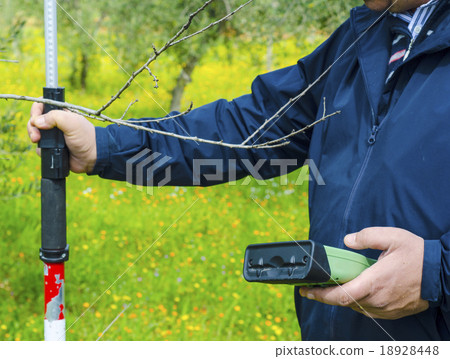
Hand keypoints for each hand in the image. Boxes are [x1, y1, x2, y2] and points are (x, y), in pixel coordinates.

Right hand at [27, 102, 96, 173]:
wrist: (93, 157)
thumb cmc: (86, 137)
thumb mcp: (72, 122)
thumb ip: (55, 117)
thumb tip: (37, 121)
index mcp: (61, 113)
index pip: (43, 105)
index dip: (36, 109)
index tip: (36, 117)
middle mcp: (55, 123)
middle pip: (35, 120)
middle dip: (32, 126)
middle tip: (36, 135)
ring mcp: (53, 136)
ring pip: (35, 133)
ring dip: (34, 137)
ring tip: (38, 141)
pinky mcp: (52, 148)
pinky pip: (40, 147)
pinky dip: (41, 149)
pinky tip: (47, 150)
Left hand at [299, 227, 428, 319]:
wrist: (442, 273)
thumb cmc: (417, 255)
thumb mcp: (391, 237)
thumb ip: (366, 237)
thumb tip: (347, 240)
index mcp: (374, 282)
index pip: (340, 295)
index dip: (320, 295)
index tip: (306, 290)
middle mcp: (377, 300)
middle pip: (343, 302)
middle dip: (325, 295)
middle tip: (313, 287)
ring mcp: (385, 309)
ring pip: (354, 307)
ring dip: (341, 298)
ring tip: (332, 286)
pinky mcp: (391, 313)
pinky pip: (367, 310)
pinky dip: (356, 302)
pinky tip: (354, 292)